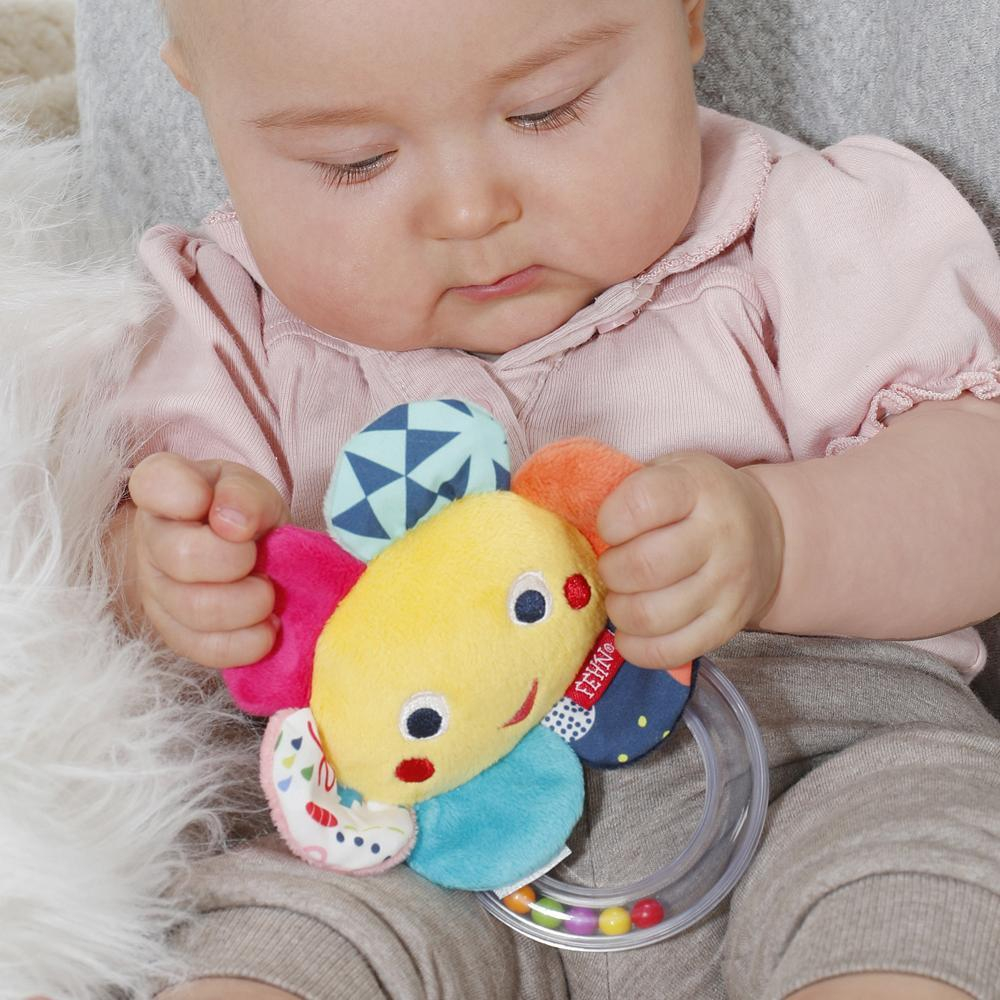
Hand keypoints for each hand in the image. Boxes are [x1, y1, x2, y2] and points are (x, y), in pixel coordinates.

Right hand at [127, 453, 288, 668]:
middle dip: (235, 559)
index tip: (216, 503)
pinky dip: (248, 641)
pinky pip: (207, 648)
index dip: (187, 494)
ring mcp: (157, 592)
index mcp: (162, 490)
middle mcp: (149, 541)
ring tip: (268, 592)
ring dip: (248, 604)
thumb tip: (233, 521)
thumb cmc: (244, 513)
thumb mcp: (252, 491)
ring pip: (195, 609)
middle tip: (257, 555)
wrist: (245, 554)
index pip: (153, 484)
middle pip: (182, 557)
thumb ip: (244, 494)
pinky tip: (268, 626)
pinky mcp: (177, 635)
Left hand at [596, 452, 783, 668]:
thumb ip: (628, 488)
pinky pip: (671, 651)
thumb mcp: (671, 471)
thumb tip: (571, 516)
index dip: (610, 520)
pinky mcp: (728, 625)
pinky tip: (630, 631)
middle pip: (643, 566)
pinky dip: (636, 648)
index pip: (642, 503)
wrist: (766, 533)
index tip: (610, 527)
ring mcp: (728, 585)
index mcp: (698, 487)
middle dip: (611, 571)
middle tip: (613, 567)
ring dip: (620, 611)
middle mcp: (720, 535)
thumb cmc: (697, 501)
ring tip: (621, 597)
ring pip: (652, 615)